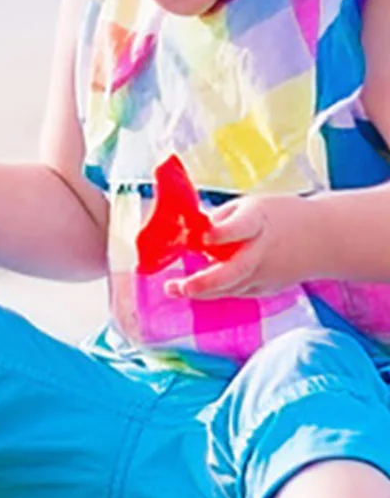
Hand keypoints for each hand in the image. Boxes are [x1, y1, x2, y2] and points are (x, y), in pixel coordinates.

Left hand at [164, 193, 309, 299]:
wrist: (324, 238)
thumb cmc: (279, 216)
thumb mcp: (251, 206)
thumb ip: (222, 219)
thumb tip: (191, 232)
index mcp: (260, 221)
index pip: (242, 227)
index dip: (223, 232)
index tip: (205, 235)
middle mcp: (264, 251)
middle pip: (237, 269)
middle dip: (207, 280)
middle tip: (181, 285)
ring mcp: (267, 274)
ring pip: (233, 287)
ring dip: (202, 291)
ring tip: (173, 289)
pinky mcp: (267, 287)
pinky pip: (237, 291)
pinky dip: (215, 291)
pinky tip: (193, 289)